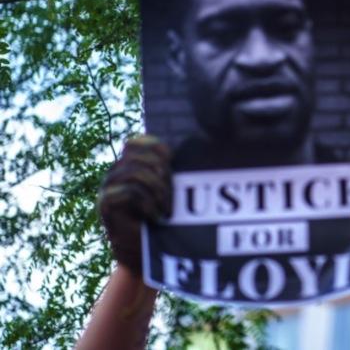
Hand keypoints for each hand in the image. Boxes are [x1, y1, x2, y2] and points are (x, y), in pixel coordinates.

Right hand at [98, 136, 171, 275]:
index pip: (138, 142)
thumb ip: (172, 170)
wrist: (146, 253)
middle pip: (137, 154)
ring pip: (134, 172)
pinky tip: (155, 216)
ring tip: (166, 207)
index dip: (158, 148)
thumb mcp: (170, 190)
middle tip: (172, 192)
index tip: (174, 163)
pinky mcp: (106, 205)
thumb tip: (198, 145)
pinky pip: (130, 192)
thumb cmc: (163, 220)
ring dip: (157, 188)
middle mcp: (116, 173)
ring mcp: (108, 188)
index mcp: (130, 165)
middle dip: (161, 170)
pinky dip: (148, 203)